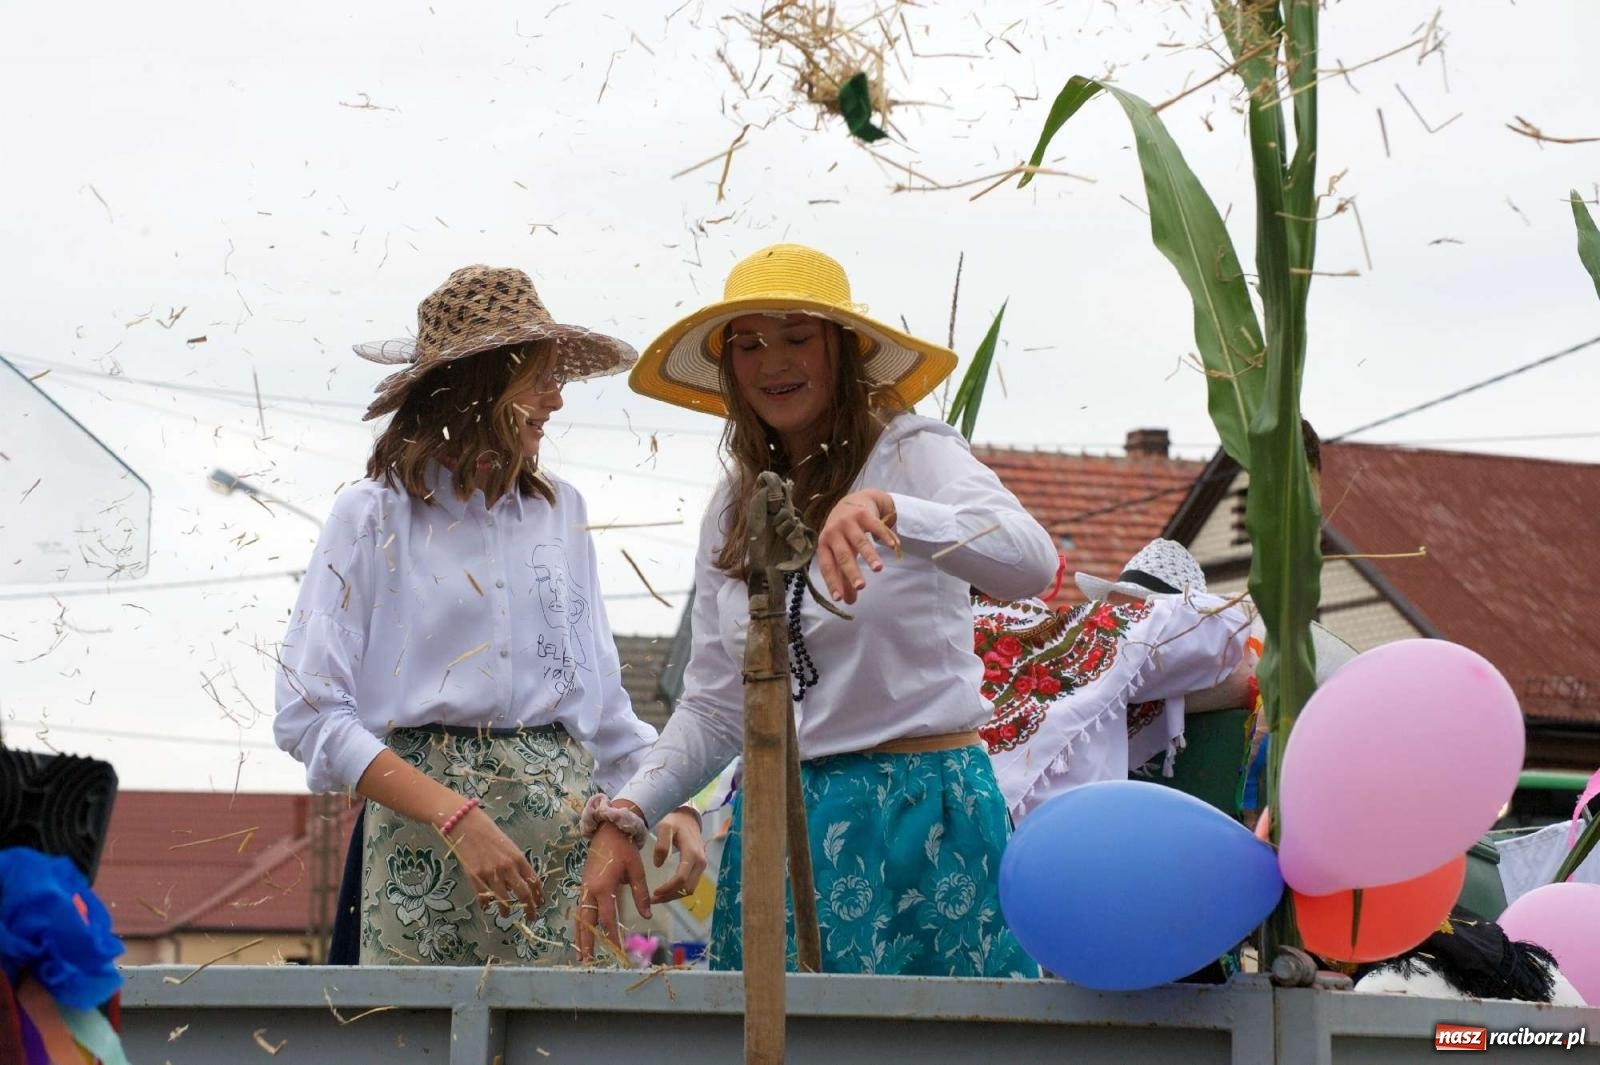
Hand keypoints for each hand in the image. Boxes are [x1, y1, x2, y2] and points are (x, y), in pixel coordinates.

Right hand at [447, 807, 543, 916]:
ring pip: (503, 900)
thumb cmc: (490, 835)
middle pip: (523, 894)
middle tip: (531, 917)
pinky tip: (487, 907)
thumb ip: (516, 865)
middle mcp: (507, 868)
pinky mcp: (476, 877)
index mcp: (518, 859)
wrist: (468, 827)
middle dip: (529, 909)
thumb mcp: (509, 847)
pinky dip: (486, 905)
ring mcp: (491, 873)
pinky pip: (483, 898)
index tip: (541, 904)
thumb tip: (519, 884)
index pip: (534, 881)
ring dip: (506, 910)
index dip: (539, 895)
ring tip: (506, 915)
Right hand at [576, 820, 650, 961]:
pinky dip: (579, 924)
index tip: (618, 951)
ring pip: (579, 917)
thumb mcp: (636, 870)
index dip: (612, 936)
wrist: (608, 831)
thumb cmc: (624, 849)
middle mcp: (590, 890)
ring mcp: (584, 888)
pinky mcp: (584, 886)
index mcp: (604, 887)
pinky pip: (579, 909)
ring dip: (579, 936)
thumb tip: (647, 916)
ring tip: (580, 955)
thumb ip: (640, 894)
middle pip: (586, 922)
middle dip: (586, 943)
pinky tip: (581, 934)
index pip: (608, 918)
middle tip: (587, 963)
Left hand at [648, 807, 706, 903]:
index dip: (668, 888)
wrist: (689, 818)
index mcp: (692, 853)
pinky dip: (679, 890)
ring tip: (657, 897)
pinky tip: (667, 890)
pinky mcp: (699, 867)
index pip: (681, 878)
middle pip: (687, 888)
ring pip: (690, 889)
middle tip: (653, 899)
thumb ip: (662, 844)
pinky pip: (690, 884)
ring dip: (674, 895)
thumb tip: (658, 864)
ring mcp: (702, 866)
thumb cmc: (676, 822)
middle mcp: (700, 862)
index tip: (654, 892)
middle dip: (670, 896)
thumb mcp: (666, 827)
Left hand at [816, 489, 898, 604]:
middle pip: (843, 555)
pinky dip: (885, 537)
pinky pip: (875, 526)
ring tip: (879, 569)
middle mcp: (834, 532)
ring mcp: (849, 522)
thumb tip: (848, 602)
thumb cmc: (843, 533)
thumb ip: (843, 577)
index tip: (839, 599)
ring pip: (860, 541)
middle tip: (861, 587)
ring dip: (870, 555)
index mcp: (824, 544)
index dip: (833, 582)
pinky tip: (894, 547)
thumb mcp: (840, 552)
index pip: (828, 566)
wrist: (853, 501)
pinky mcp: (864, 514)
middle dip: (852, 572)